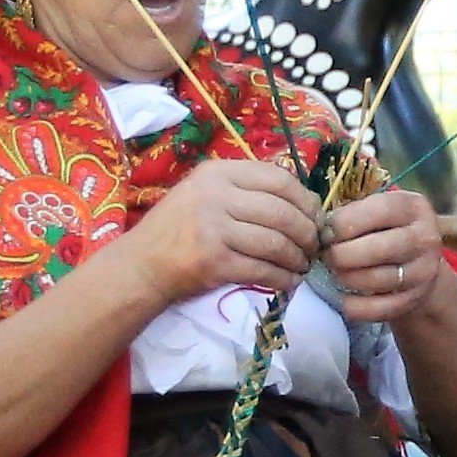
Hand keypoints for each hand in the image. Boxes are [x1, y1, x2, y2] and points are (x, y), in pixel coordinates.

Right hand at [89, 157, 320, 306]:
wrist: (140, 265)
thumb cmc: (176, 229)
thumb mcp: (204, 193)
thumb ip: (243, 189)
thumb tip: (301, 200)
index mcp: (217, 173)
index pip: (279, 179)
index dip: (306, 200)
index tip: (315, 217)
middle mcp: (215, 196)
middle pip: (282, 212)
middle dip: (307, 233)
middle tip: (314, 247)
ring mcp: (213, 229)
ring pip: (276, 243)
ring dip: (297, 258)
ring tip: (302, 266)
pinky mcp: (213, 262)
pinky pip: (262, 270)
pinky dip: (282, 279)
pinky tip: (288, 282)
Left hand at [320, 185, 454, 322]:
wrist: (419, 264)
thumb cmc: (387, 231)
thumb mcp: (378, 212)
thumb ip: (353, 216)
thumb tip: (321, 233)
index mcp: (413, 208)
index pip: (378, 211)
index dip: (344, 223)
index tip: (325, 233)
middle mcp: (425, 238)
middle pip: (379, 248)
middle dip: (342, 254)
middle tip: (327, 257)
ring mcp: (423, 271)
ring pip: (378, 279)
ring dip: (347, 279)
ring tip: (336, 274)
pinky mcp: (415, 299)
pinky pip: (380, 308)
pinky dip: (356, 306)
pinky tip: (344, 299)